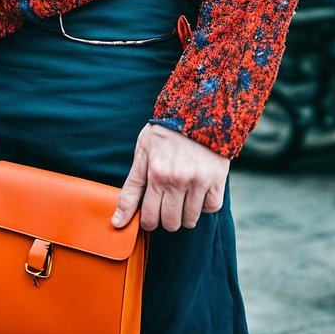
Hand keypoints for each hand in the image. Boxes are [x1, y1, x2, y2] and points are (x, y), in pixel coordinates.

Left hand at [113, 124, 227, 232]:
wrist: (198, 110)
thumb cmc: (165, 132)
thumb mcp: (142, 154)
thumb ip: (131, 190)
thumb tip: (117, 223)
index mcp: (156, 174)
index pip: (149, 218)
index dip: (148, 222)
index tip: (150, 215)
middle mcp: (178, 179)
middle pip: (170, 222)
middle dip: (166, 219)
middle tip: (166, 204)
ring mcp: (199, 180)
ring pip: (191, 220)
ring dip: (185, 214)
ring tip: (182, 197)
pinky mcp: (217, 179)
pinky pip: (211, 208)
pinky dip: (204, 205)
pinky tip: (198, 192)